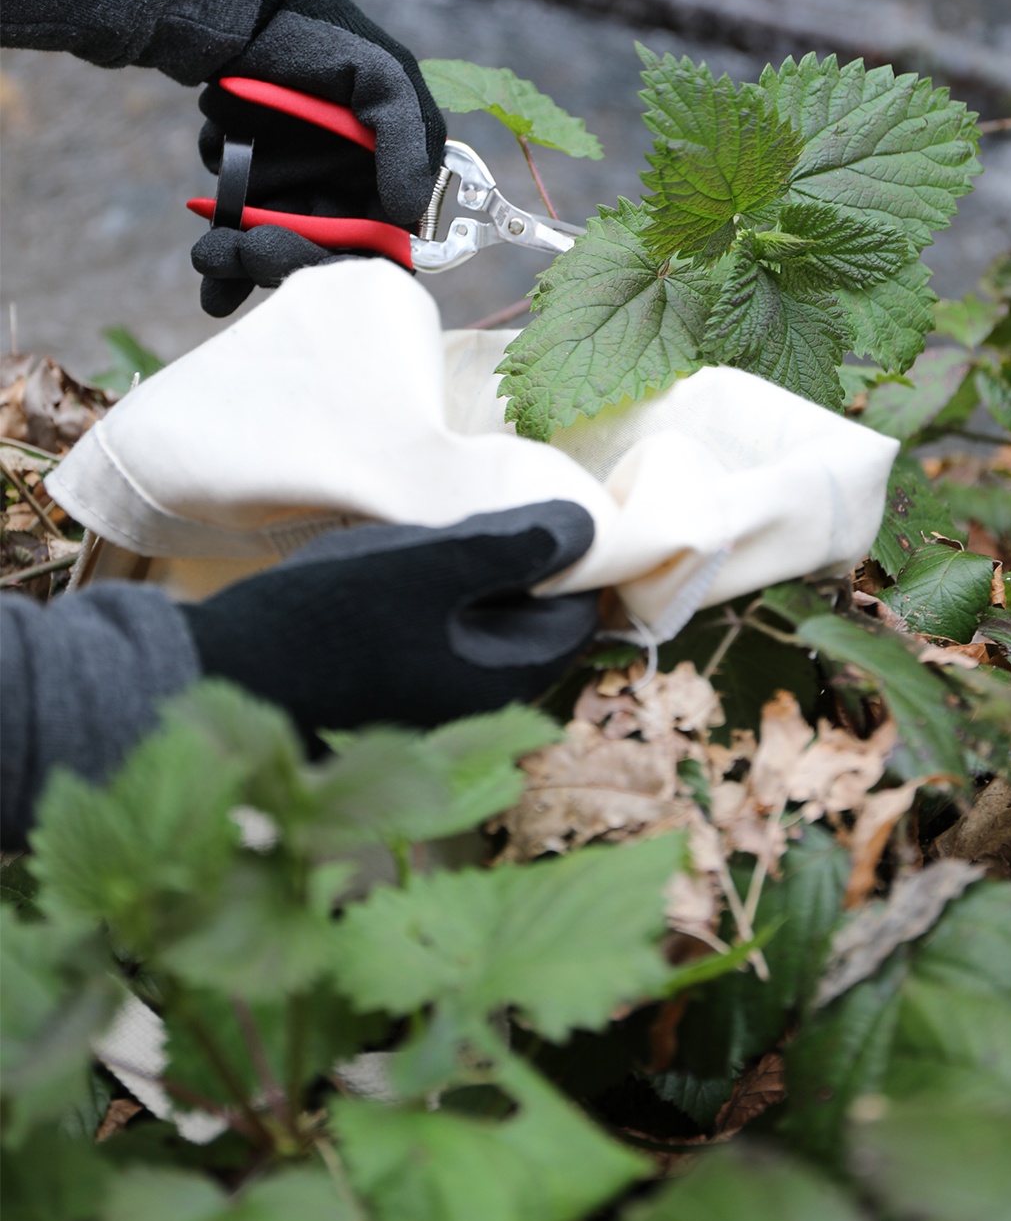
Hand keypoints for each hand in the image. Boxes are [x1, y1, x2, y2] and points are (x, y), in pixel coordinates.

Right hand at [179, 501, 601, 735]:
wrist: (210, 672)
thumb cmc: (325, 618)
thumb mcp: (431, 565)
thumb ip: (515, 546)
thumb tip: (591, 527)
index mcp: (499, 682)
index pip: (573, 616)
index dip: (569, 560)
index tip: (542, 511)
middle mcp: (474, 709)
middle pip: (529, 625)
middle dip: (518, 571)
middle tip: (486, 515)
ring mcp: (429, 709)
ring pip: (480, 632)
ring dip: (472, 586)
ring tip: (436, 538)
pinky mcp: (387, 697)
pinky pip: (435, 644)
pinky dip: (432, 606)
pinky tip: (398, 571)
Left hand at [189, 0, 445, 315]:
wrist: (240, 5)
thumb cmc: (323, 36)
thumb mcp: (384, 79)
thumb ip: (410, 142)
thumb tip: (410, 212)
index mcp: (390, 170)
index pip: (383, 239)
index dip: (350, 259)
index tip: (309, 258)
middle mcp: (346, 183)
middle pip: (320, 250)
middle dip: (281, 260)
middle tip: (244, 253)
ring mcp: (295, 181)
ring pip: (273, 243)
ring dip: (241, 259)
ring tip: (210, 254)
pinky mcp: (249, 176)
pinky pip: (234, 224)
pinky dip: (220, 240)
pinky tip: (207, 237)